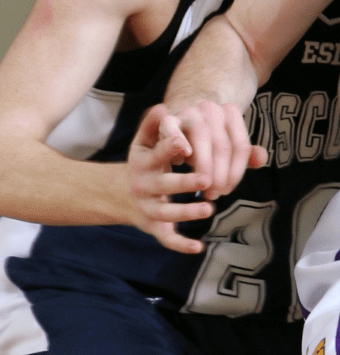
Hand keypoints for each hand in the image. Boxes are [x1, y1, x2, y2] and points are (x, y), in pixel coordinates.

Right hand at [128, 104, 213, 252]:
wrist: (116, 194)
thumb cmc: (143, 163)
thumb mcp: (143, 143)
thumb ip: (154, 126)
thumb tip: (163, 106)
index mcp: (144, 162)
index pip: (157, 153)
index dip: (170, 148)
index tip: (184, 143)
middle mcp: (144, 185)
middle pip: (164, 184)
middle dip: (184, 182)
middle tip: (206, 179)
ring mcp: (148, 207)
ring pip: (166, 213)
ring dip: (186, 212)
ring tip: (209, 209)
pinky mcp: (153, 226)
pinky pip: (166, 238)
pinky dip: (180, 244)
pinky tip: (198, 247)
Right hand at [158, 99, 267, 199]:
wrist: (180, 118)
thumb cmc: (208, 139)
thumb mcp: (229, 144)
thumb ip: (247, 154)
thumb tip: (262, 160)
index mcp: (231, 113)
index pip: (241, 146)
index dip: (236, 172)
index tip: (228, 191)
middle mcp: (212, 109)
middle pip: (222, 145)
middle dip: (220, 175)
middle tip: (214, 195)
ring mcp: (191, 111)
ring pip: (202, 139)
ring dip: (204, 167)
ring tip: (203, 188)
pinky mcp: (169, 117)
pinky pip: (171, 128)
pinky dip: (177, 142)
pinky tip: (180, 161)